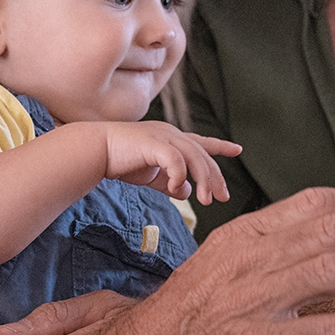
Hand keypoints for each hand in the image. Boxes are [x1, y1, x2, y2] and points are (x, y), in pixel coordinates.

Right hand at [0, 188, 334, 334]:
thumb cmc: (179, 327)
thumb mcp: (217, 273)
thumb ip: (264, 256)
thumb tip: (320, 246)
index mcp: (240, 236)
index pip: (314, 202)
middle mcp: (247, 259)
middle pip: (332, 229)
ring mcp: (250, 302)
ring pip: (333, 270)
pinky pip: (324, 333)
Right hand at [99, 121, 239, 203]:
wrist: (96, 150)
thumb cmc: (121, 160)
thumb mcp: (151, 174)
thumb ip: (168, 182)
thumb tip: (186, 192)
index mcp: (171, 139)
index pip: (201, 142)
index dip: (220, 146)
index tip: (237, 149)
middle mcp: (171, 134)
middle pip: (203, 155)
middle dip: (215, 177)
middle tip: (222, 198)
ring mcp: (163, 136)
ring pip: (194, 157)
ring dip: (203, 180)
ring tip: (205, 201)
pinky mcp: (153, 143)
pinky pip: (175, 161)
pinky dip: (180, 177)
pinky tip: (176, 190)